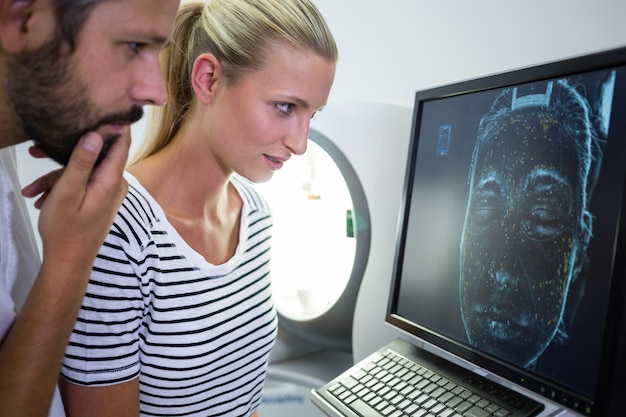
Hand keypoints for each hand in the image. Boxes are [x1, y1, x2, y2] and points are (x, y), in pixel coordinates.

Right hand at [23, 131, 129, 266]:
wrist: (69, 261)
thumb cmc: (66, 230)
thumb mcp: (68, 192)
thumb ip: (81, 162)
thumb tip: (95, 134)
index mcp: (111, 179)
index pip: (122, 141)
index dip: (112, 122)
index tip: (97, 108)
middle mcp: (115, 183)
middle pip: (95, 154)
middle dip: (66, 153)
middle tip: (37, 151)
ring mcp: (108, 191)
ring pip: (82, 170)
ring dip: (56, 177)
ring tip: (34, 191)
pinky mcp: (99, 198)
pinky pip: (81, 183)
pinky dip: (61, 187)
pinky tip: (40, 198)